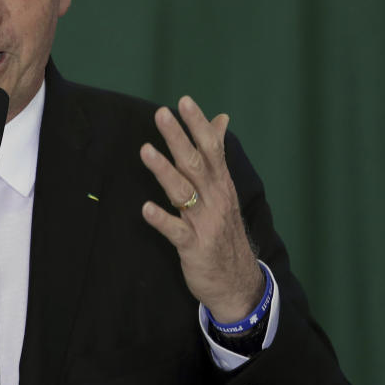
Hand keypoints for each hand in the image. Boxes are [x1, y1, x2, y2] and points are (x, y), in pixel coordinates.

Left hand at [139, 96, 262, 323]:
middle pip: (195, 163)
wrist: (238, 283)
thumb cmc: (224, 229)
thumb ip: (216, 154)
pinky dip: (162, 220)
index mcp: (221, 184)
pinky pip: (176, 231)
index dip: (198, 125)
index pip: (211, 148)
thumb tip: (220, 118)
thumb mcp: (224, 189)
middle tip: (161, 114)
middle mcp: (215, 199)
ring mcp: (205, 223)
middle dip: (178, 138)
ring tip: (145, 150)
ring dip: (164, 171)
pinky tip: (146, 209)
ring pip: (183, 192)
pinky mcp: (194, 247)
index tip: (184, 101)